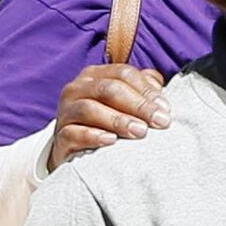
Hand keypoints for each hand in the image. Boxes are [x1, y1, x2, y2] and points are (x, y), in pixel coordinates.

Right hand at [44, 61, 170, 173]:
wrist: (73, 151)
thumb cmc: (105, 123)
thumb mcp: (123, 104)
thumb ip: (141, 91)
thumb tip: (159, 86)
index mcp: (94, 76)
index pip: (123, 74)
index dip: (147, 90)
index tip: (166, 110)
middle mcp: (76, 89)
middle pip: (108, 89)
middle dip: (138, 105)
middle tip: (160, 122)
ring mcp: (65, 112)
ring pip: (89, 109)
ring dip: (118, 120)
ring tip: (140, 132)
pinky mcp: (59, 136)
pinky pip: (73, 133)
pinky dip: (93, 136)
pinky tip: (111, 141)